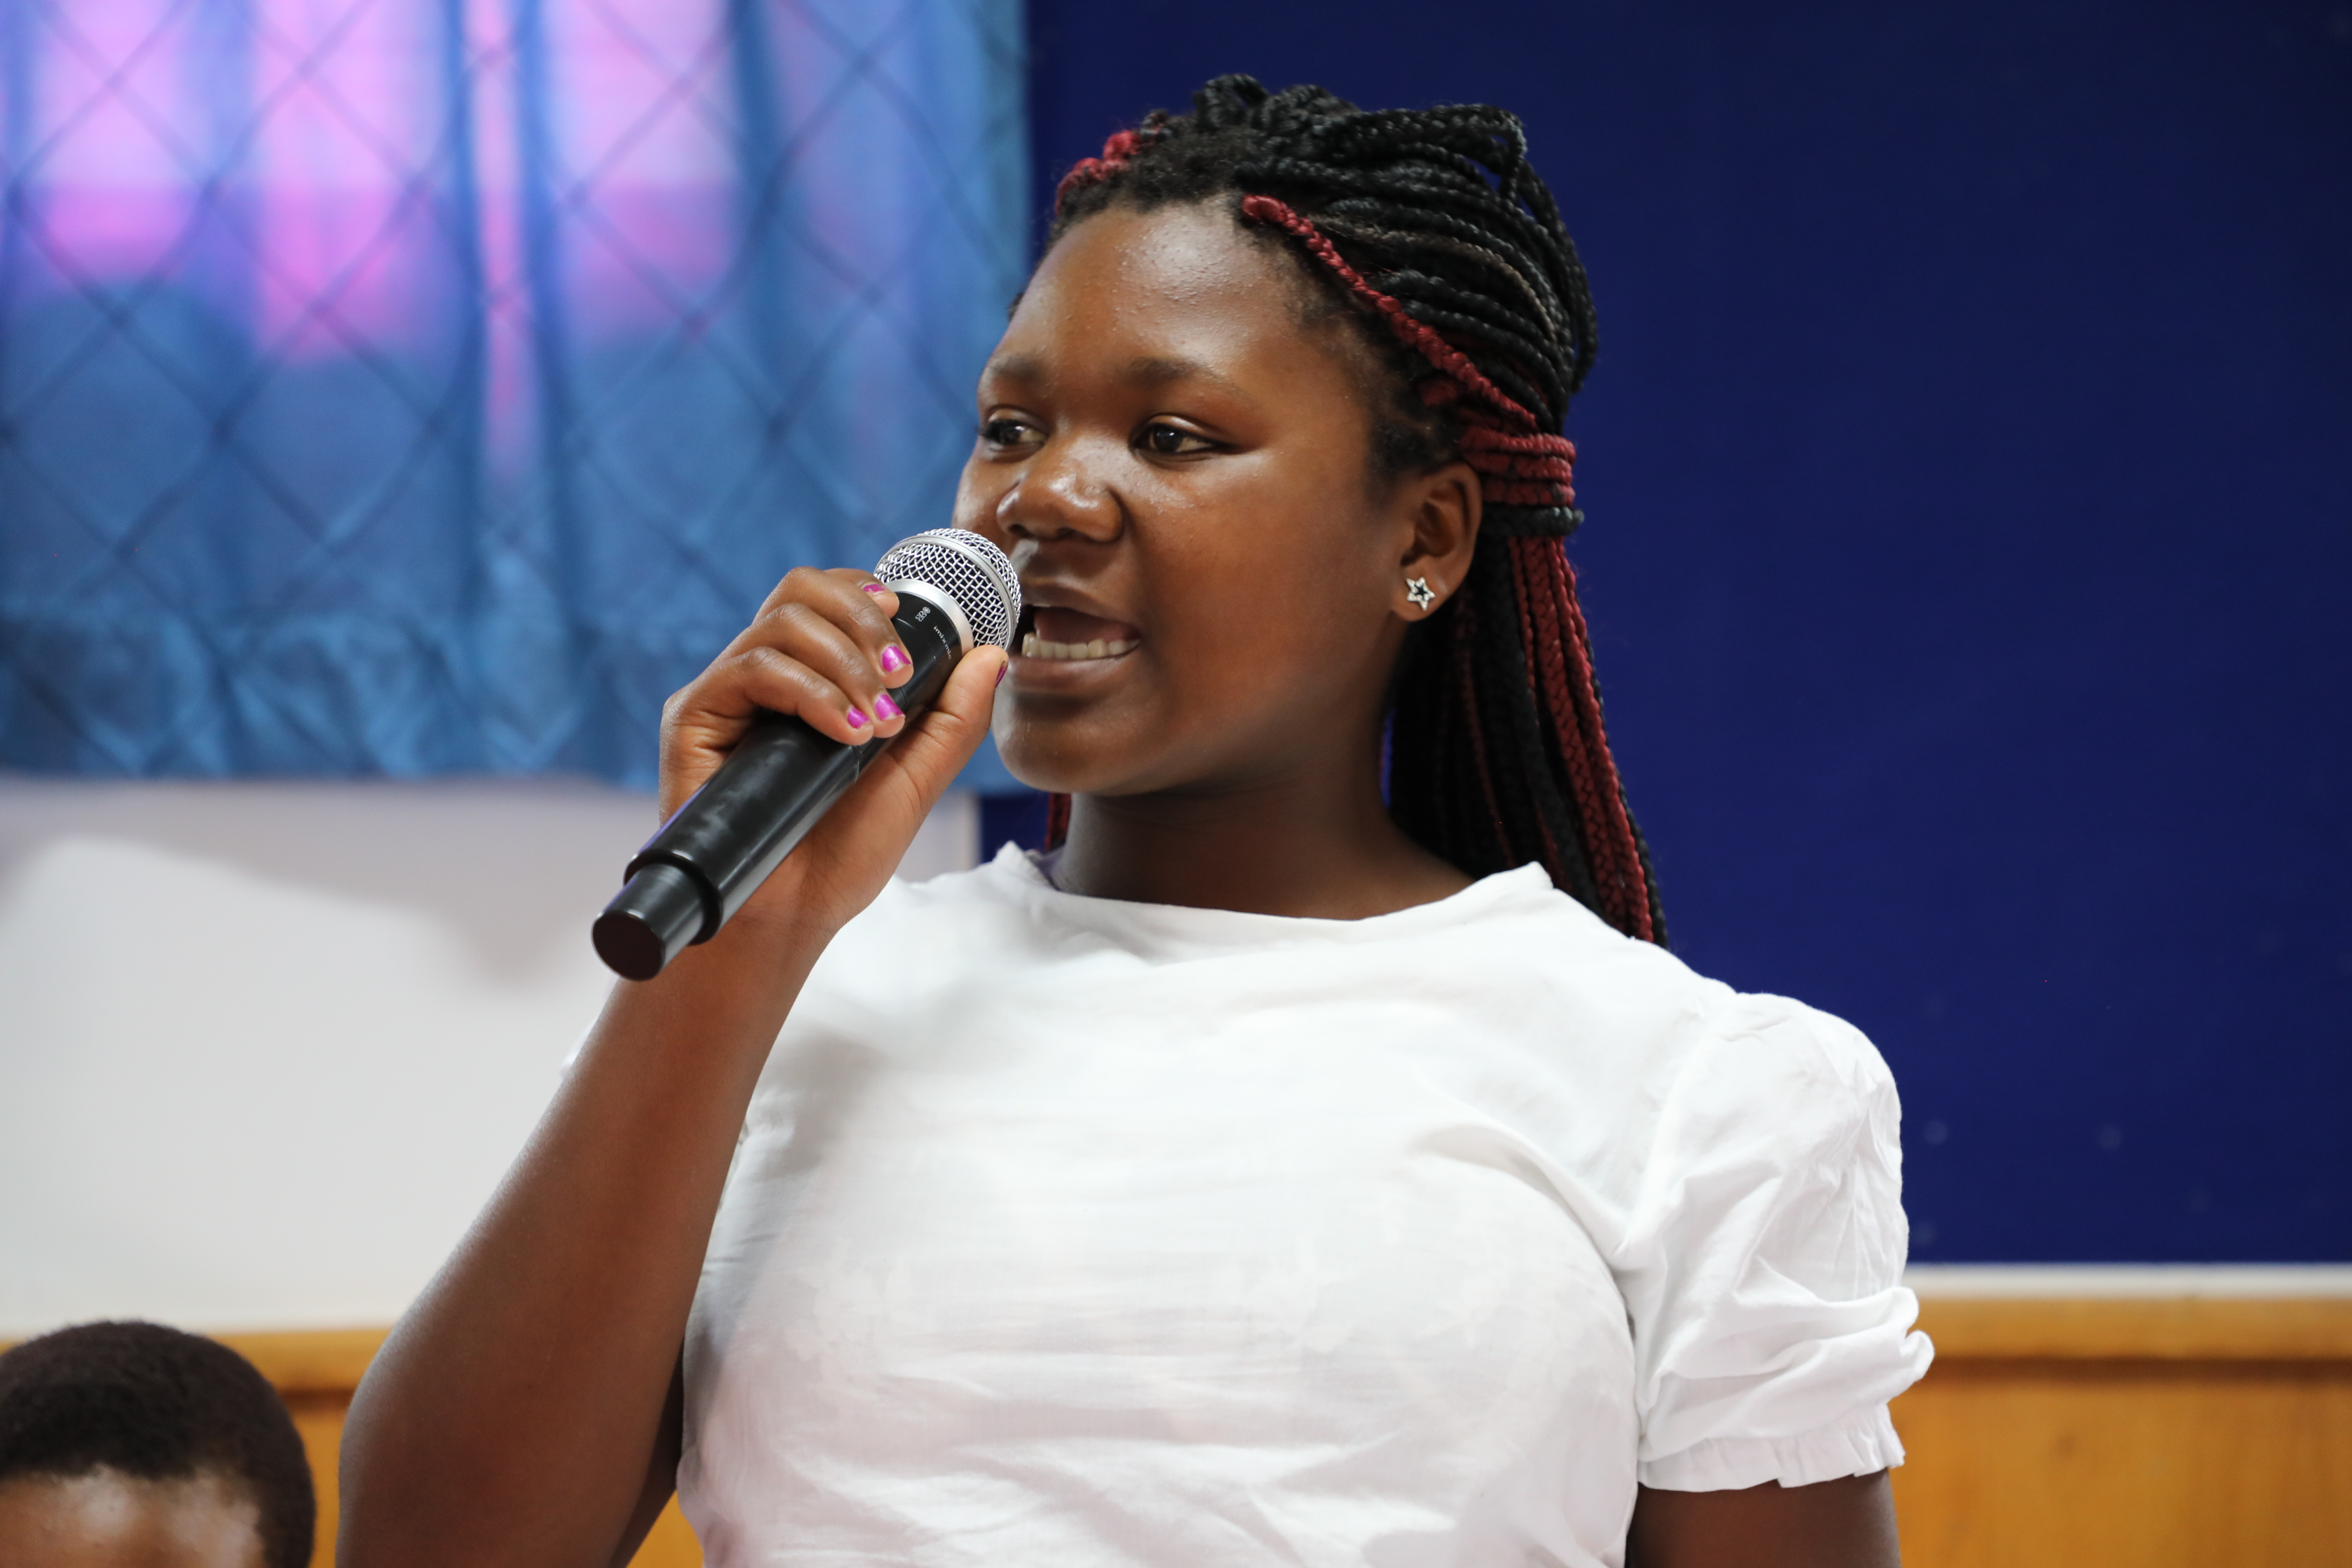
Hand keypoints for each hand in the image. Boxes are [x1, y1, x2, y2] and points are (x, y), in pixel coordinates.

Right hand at [656, 566, 1007, 945]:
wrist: (791, 914)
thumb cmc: (842, 853)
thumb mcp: (916, 779)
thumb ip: (953, 718)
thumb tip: (990, 654)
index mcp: (810, 676)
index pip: (828, 596)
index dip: (867, 595)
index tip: (904, 630)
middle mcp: (764, 675)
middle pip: (802, 589)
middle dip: (863, 620)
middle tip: (898, 677)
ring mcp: (728, 692)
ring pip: (781, 622)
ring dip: (845, 663)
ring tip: (875, 723)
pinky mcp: (695, 717)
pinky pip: (751, 668)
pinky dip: (810, 692)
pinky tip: (845, 733)